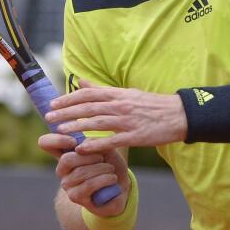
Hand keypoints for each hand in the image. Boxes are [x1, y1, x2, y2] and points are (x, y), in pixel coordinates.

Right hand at [38, 132, 129, 217]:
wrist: (120, 189)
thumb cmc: (110, 165)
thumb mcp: (106, 148)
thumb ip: (94, 142)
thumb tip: (84, 143)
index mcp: (65, 152)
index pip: (45, 142)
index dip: (56, 139)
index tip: (74, 141)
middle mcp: (62, 169)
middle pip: (66, 159)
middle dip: (89, 156)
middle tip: (102, 158)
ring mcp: (67, 184)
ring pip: (81, 172)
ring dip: (101, 168)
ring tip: (111, 169)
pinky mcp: (75, 197)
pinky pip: (89, 185)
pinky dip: (105, 179)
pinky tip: (112, 179)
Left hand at [44, 79, 186, 154]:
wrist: (179, 115)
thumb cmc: (151, 105)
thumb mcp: (126, 93)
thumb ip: (102, 90)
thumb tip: (80, 82)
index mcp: (118, 94)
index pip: (88, 94)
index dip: (69, 99)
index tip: (53, 104)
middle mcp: (121, 105)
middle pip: (89, 107)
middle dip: (67, 112)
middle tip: (49, 118)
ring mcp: (128, 121)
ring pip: (97, 123)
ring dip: (77, 126)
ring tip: (60, 131)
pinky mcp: (136, 136)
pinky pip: (112, 140)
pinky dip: (96, 144)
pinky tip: (82, 148)